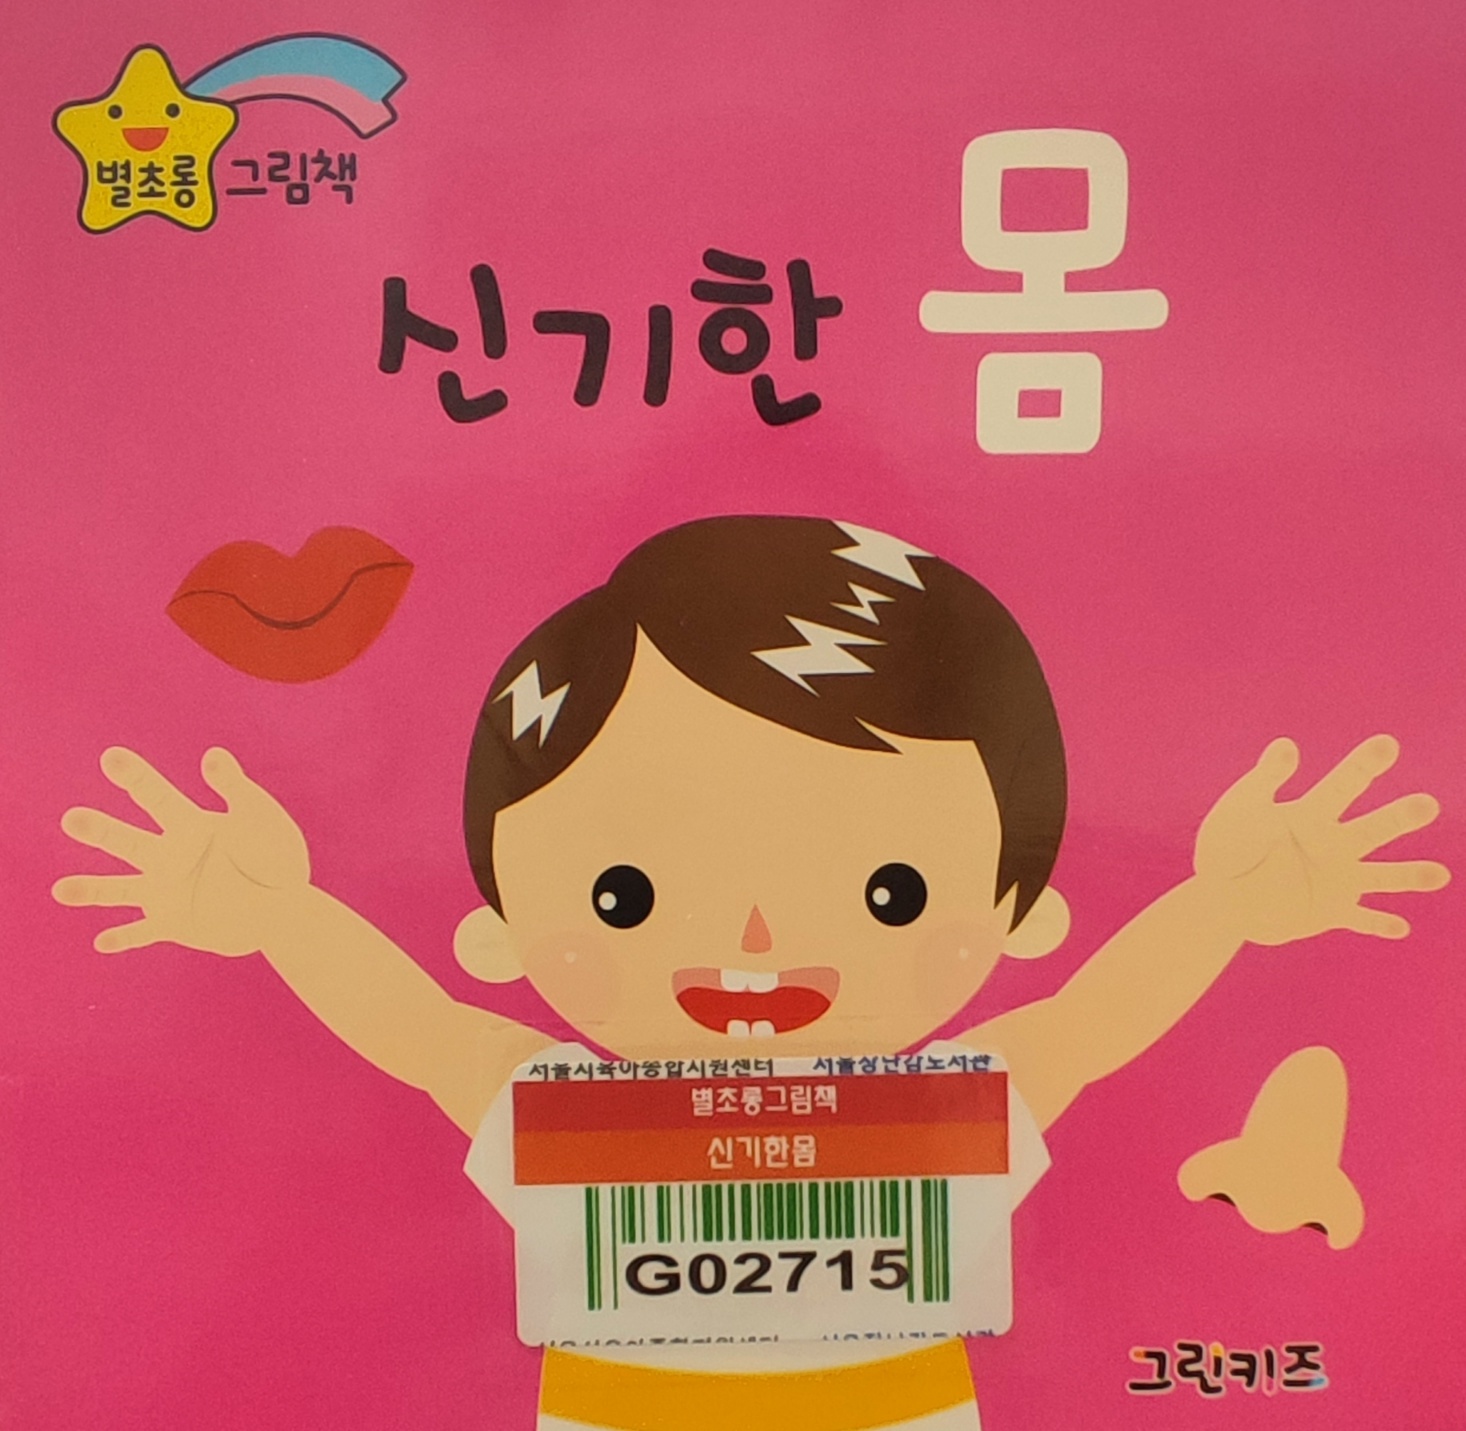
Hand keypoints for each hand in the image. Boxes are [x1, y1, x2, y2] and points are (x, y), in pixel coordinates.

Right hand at [53, 747, 310, 954]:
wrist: (286, 905)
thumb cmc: (274, 855)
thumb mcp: (258, 816)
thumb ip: (234, 787)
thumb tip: (213, 754)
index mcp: (190, 825)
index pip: (155, 796)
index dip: (135, 776)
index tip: (111, 756)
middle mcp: (170, 856)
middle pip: (128, 840)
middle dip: (101, 831)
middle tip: (71, 818)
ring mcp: (168, 891)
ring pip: (122, 888)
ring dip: (93, 890)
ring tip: (60, 890)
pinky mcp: (175, 923)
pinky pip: (144, 932)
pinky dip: (125, 938)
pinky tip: (102, 942)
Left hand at [1193, 735, 1447, 945]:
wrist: (1218, 895)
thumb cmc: (1226, 845)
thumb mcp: (1242, 808)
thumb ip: (1265, 778)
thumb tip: (1286, 744)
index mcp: (1311, 815)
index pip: (1343, 784)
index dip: (1364, 764)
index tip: (1387, 743)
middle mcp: (1332, 844)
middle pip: (1373, 828)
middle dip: (1400, 817)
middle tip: (1428, 804)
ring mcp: (1335, 879)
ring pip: (1381, 875)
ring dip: (1409, 875)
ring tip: (1440, 875)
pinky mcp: (1328, 911)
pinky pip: (1360, 920)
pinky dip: (1379, 924)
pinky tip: (1401, 928)